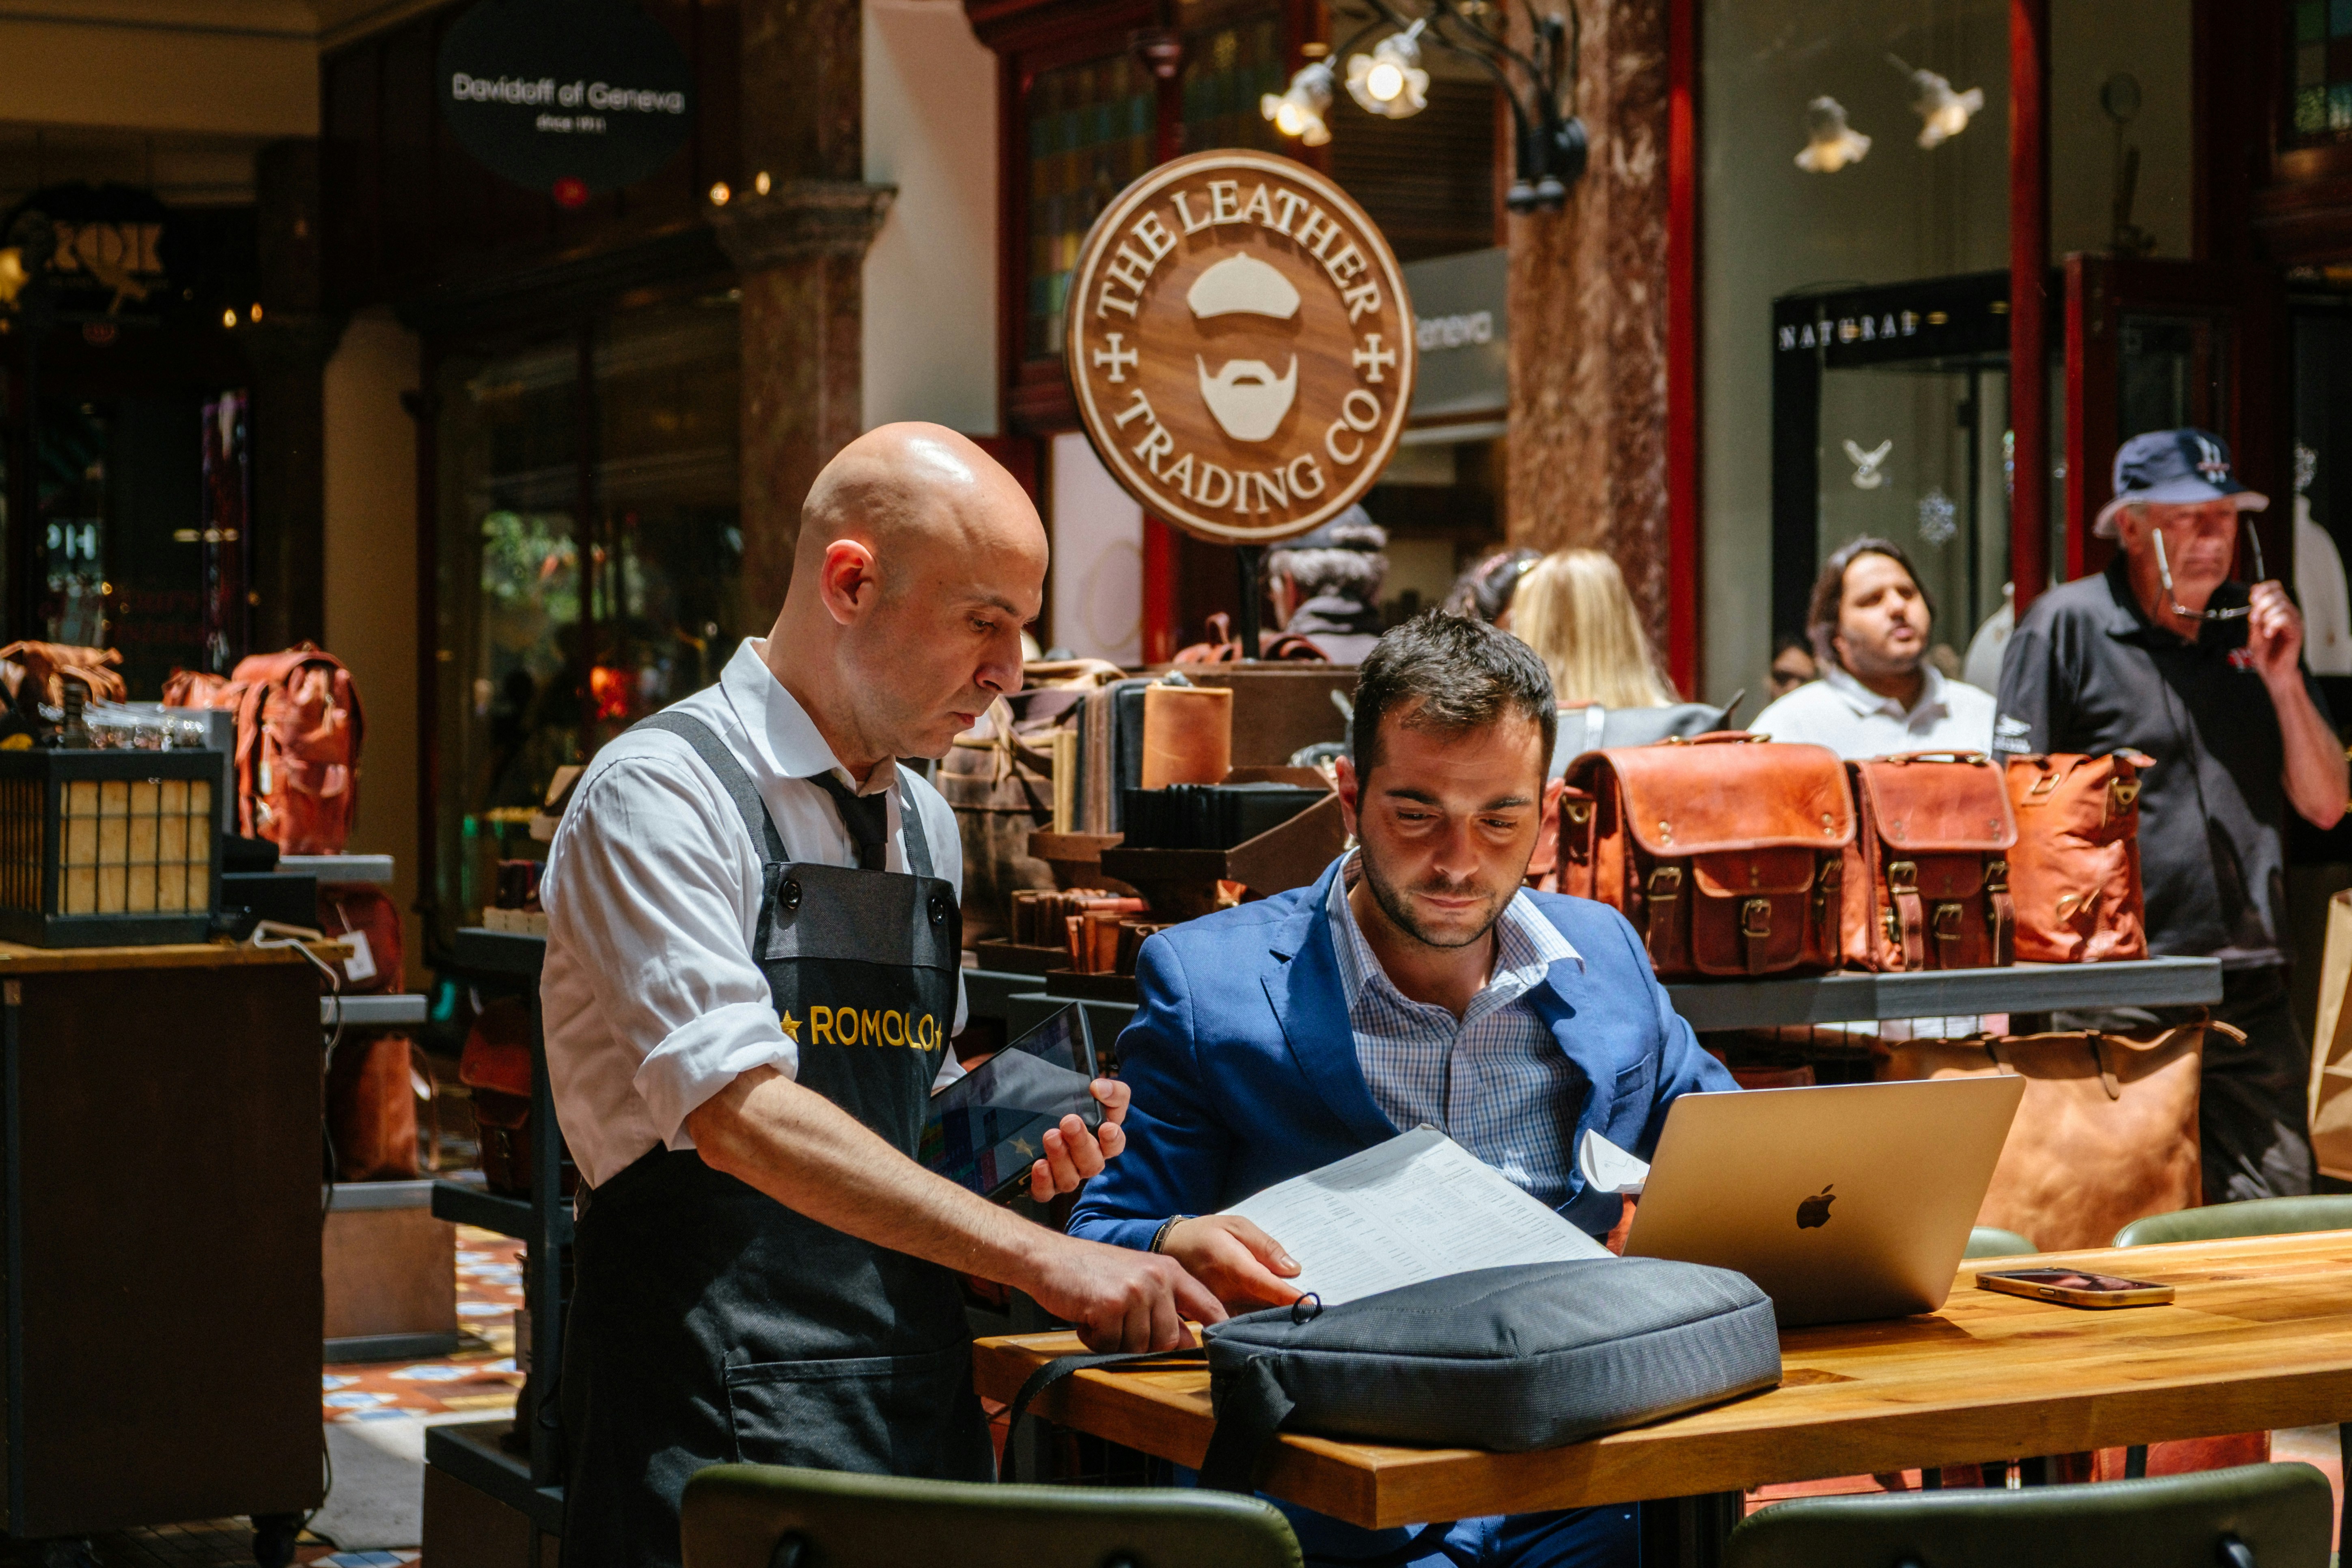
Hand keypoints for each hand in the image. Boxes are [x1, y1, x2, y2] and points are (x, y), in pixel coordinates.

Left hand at [1027, 1078, 1129, 1199]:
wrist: (1040, 1113)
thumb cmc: (1077, 1106)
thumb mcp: (1098, 1092)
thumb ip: (1109, 1090)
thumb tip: (1099, 1088)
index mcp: (1102, 1142)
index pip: (1115, 1145)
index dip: (1113, 1140)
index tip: (1107, 1128)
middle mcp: (1086, 1163)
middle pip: (1092, 1163)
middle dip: (1081, 1143)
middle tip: (1069, 1122)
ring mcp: (1066, 1176)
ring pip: (1070, 1180)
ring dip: (1061, 1159)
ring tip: (1051, 1137)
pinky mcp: (1044, 1185)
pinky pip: (1045, 1192)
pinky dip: (1043, 1182)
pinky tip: (1039, 1165)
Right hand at [1027, 1233, 1229, 1350]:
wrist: (1048, 1258)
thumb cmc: (1090, 1271)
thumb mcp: (1137, 1277)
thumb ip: (1164, 1305)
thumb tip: (1186, 1341)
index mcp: (1169, 1271)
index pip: (1208, 1305)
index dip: (1219, 1329)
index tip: (1226, 1347)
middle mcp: (1157, 1279)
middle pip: (1168, 1340)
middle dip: (1141, 1342)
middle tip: (1117, 1322)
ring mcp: (1135, 1291)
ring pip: (1138, 1347)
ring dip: (1115, 1341)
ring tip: (1100, 1315)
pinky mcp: (1111, 1305)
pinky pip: (1111, 1346)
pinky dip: (1096, 1340)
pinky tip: (1087, 1317)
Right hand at [1162, 1215, 1304, 1308]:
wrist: (1172, 1248)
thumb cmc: (1208, 1233)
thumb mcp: (1237, 1226)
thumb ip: (1265, 1246)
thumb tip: (1293, 1268)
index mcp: (1231, 1263)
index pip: (1264, 1284)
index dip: (1288, 1296)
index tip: (1310, 1304)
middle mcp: (1225, 1290)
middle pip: (1263, 1307)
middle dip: (1289, 1311)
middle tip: (1318, 1314)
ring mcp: (1220, 1306)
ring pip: (1255, 1318)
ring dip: (1277, 1319)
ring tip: (1304, 1319)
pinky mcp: (1217, 1314)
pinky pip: (1244, 1321)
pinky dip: (1263, 1321)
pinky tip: (1280, 1319)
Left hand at [2248, 580, 2306, 686]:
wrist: (2271, 670)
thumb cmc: (2264, 653)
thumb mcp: (2254, 629)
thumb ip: (2255, 612)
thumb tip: (2254, 592)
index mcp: (2278, 609)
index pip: (2275, 587)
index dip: (2263, 589)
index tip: (2252, 599)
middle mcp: (2288, 612)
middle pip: (2277, 594)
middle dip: (2261, 604)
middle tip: (2253, 619)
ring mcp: (2294, 621)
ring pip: (2281, 605)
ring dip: (2266, 615)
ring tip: (2262, 629)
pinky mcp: (2296, 631)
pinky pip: (2285, 618)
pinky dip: (2273, 624)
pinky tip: (2268, 634)